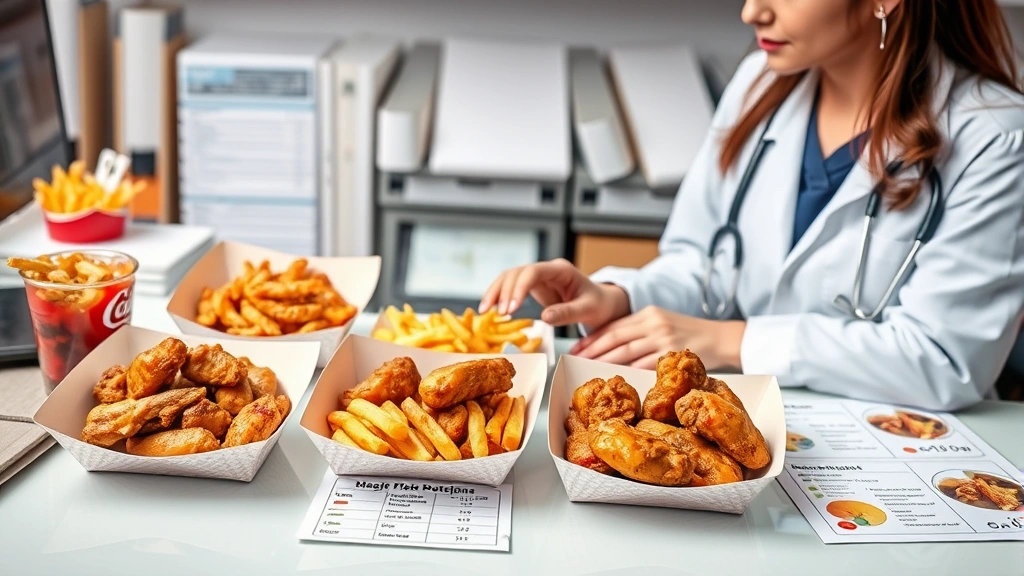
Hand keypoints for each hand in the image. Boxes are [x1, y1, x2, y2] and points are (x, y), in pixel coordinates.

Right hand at [478, 259, 630, 327]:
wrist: (602, 304)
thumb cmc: (598, 305)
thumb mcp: (588, 310)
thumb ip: (568, 313)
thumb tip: (545, 317)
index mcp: (561, 270)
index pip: (533, 272)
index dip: (519, 288)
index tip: (512, 308)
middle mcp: (547, 270)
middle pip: (516, 273)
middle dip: (504, 292)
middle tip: (499, 315)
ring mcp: (538, 277)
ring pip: (509, 277)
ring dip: (496, 292)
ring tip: (486, 312)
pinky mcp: (533, 287)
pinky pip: (511, 288)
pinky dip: (499, 297)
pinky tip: (490, 310)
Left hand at [570, 306, 745, 370]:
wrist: (722, 338)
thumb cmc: (690, 333)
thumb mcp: (662, 322)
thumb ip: (640, 330)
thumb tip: (612, 346)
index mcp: (647, 313)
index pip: (613, 326)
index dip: (592, 338)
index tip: (576, 348)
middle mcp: (652, 323)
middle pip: (615, 338)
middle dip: (592, 351)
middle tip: (576, 361)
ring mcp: (662, 337)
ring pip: (626, 352)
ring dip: (605, 362)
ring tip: (590, 371)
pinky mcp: (672, 353)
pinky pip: (644, 365)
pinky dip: (628, 372)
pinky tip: (618, 378)